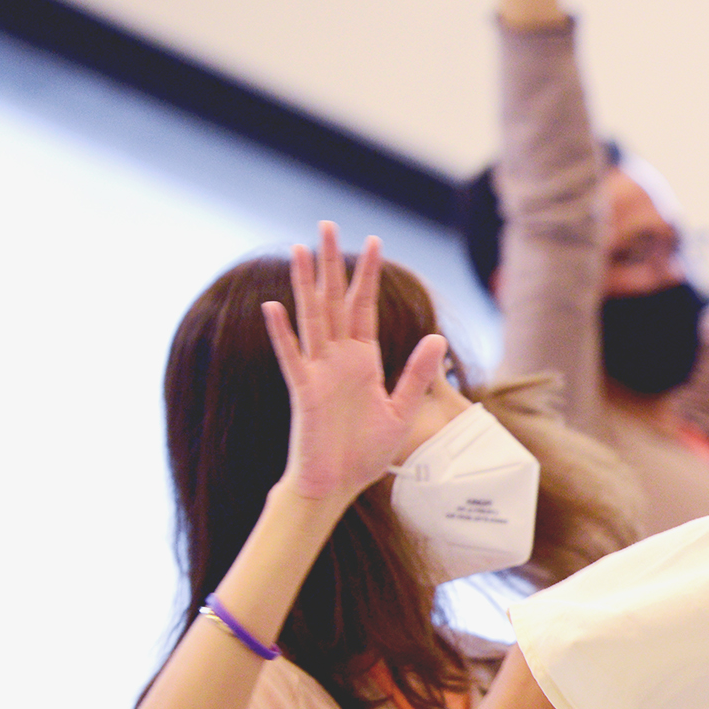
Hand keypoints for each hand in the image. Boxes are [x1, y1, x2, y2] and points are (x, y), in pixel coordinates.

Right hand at [266, 223, 447, 505]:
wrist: (339, 484)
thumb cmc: (366, 452)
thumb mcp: (402, 409)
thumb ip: (416, 374)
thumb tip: (436, 338)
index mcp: (363, 360)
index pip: (363, 306)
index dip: (367, 275)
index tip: (374, 241)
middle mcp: (338, 358)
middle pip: (334, 300)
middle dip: (331, 263)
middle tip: (325, 224)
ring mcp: (318, 371)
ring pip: (311, 318)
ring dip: (305, 284)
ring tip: (300, 249)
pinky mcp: (305, 391)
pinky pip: (292, 357)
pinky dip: (282, 333)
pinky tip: (272, 306)